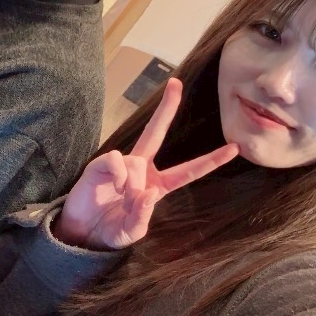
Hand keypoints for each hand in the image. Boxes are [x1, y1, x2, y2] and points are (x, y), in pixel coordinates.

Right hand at [55, 78, 238, 250]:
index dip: (211, 160)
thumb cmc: (110, 230)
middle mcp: (141, 169)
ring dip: (131, 186)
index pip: (188, 171)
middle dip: (166, 107)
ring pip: (136, 162)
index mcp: (157, 185)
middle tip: (176, 83)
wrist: (81, 232)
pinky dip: (118, 176)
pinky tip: (114, 186)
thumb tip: (149, 193)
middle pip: (157, 131)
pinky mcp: (103, 163)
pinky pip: (118, 161)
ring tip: (121, 200)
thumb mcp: (131, 232)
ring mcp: (122, 164)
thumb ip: (142, 217)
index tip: (234, 148)